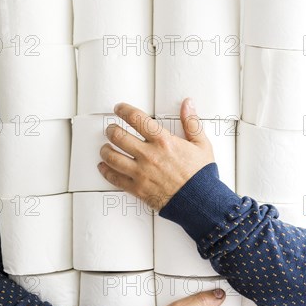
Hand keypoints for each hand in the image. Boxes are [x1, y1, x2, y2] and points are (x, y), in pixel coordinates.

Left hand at [97, 98, 213, 210]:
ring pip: (111, 157)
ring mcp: (141, 172)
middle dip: (111, 130)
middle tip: (111, 129)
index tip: (119, 108)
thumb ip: (191, 122)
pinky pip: (114, 178)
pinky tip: (103, 166)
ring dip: (105, 149)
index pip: (136, 119)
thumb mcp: (201, 145)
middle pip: (118, 136)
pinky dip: (105, 171)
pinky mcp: (137, 188)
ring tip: (105, 147)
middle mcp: (149, 155)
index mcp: (163, 141)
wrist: (200, 202)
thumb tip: (188, 104)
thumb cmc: (201, 175)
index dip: (124, 110)